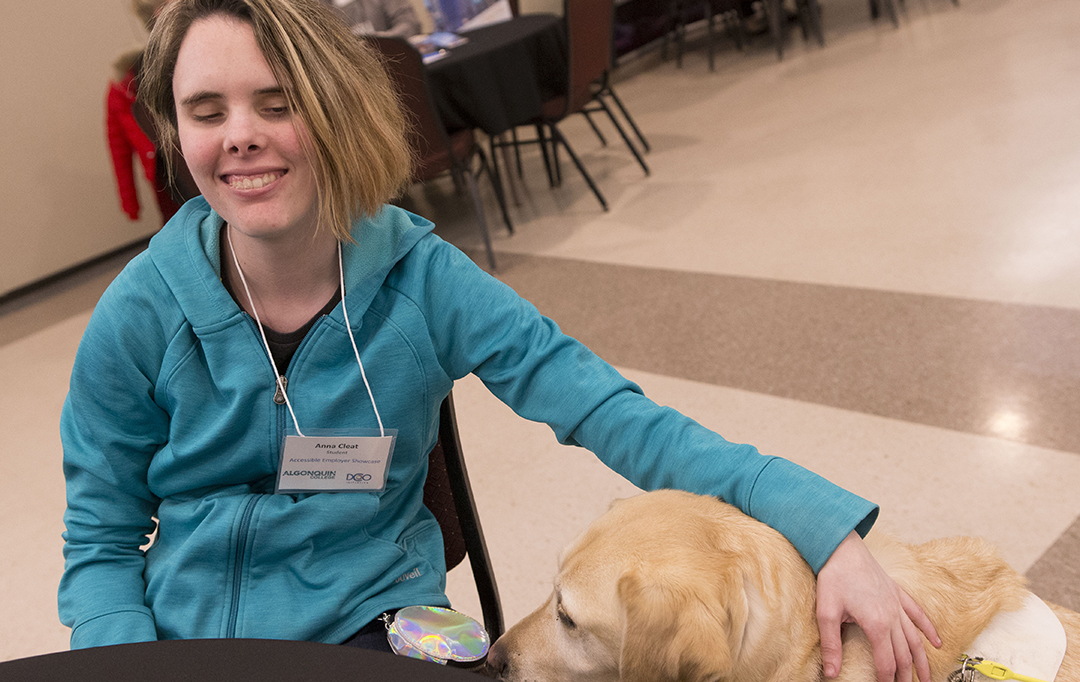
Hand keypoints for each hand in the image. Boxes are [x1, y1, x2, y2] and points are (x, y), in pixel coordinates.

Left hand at [816, 532, 940, 681]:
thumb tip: (831, 672)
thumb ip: (831, 644)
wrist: (842, 547)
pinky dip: (929, 630)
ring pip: (916, 638)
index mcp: (876, 624)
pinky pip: (918, 614)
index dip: (887, 679)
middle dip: (907, 675)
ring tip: (926, 678)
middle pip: (904, 654)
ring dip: (922, 660)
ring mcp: (898, 604)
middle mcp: (893, 616)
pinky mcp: (898, 592)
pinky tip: (937, 643)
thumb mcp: (826, 613)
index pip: (886, 661)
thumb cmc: (833, 578)